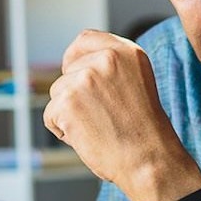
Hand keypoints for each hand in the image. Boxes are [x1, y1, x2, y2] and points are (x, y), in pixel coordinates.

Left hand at [43, 30, 200, 200]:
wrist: (149, 161)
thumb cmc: (144, 133)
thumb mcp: (136, 84)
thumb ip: (111, 70)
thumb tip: (77, 67)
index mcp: (127, 52)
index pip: (85, 39)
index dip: (75, 57)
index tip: (73, 71)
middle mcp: (106, 58)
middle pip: (67, 71)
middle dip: (74, 94)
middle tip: (101, 116)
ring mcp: (85, 78)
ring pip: (57, 94)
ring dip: (69, 114)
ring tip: (98, 128)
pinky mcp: (67, 101)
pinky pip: (51, 116)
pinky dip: (63, 131)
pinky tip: (88, 137)